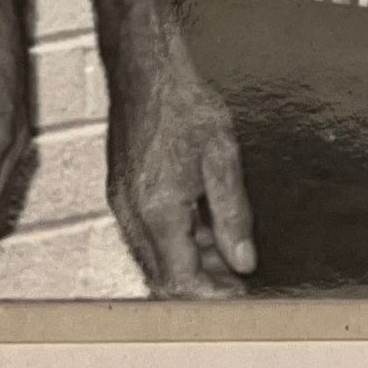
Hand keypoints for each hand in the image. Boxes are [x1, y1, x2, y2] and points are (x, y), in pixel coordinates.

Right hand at [107, 49, 253, 298]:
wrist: (146, 68)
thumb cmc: (183, 104)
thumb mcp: (222, 158)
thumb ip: (232, 214)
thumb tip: (243, 260)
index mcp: (157, 211)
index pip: (180, 281)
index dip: (211, 298)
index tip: (240, 299)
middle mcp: (133, 214)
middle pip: (164, 276)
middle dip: (202, 285)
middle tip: (239, 282)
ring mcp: (124, 203)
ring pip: (156, 257)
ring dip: (191, 263)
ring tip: (230, 254)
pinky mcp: (123, 190)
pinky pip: (148, 234)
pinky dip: (177, 241)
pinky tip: (205, 227)